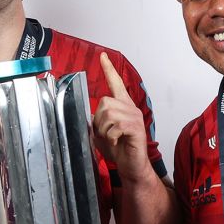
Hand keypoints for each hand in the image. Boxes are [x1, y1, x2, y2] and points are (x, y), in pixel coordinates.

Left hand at [92, 53, 153, 182]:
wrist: (131, 166)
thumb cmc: (118, 149)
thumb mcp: (100, 133)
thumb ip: (95, 122)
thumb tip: (87, 116)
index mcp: (122, 106)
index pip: (115, 83)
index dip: (109, 69)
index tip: (103, 56)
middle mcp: (130, 108)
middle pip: (105, 102)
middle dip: (98, 120)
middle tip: (105, 133)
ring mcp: (134, 117)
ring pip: (108, 114)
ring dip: (104, 130)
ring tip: (112, 138)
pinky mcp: (136, 128)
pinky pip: (115, 126)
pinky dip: (110, 136)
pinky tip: (117, 141)